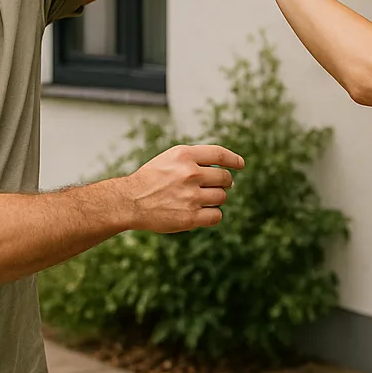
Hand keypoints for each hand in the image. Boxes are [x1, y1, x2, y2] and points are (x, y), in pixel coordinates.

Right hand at [120, 143, 243, 231]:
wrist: (130, 201)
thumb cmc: (151, 179)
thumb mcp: (170, 158)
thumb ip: (195, 159)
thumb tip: (225, 169)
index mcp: (185, 156)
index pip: (219, 155)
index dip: (233, 160)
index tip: (240, 165)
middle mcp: (190, 174)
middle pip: (224, 178)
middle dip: (223, 183)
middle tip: (214, 187)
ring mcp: (191, 196)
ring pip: (222, 197)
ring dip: (216, 199)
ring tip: (201, 199)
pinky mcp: (190, 217)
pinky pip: (216, 215)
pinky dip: (213, 214)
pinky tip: (204, 212)